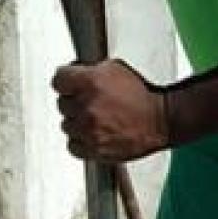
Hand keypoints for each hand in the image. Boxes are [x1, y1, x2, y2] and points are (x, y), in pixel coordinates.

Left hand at [53, 59, 168, 163]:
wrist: (159, 119)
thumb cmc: (141, 95)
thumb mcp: (115, 69)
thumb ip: (90, 71)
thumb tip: (74, 74)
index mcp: (90, 82)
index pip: (58, 80)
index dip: (65, 82)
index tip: (69, 85)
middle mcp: (86, 106)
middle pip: (62, 103)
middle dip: (74, 102)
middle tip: (89, 102)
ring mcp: (88, 129)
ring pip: (66, 125)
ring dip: (77, 122)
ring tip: (95, 119)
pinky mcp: (94, 148)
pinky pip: (73, 145)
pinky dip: (81, 141)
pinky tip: (93, 134)